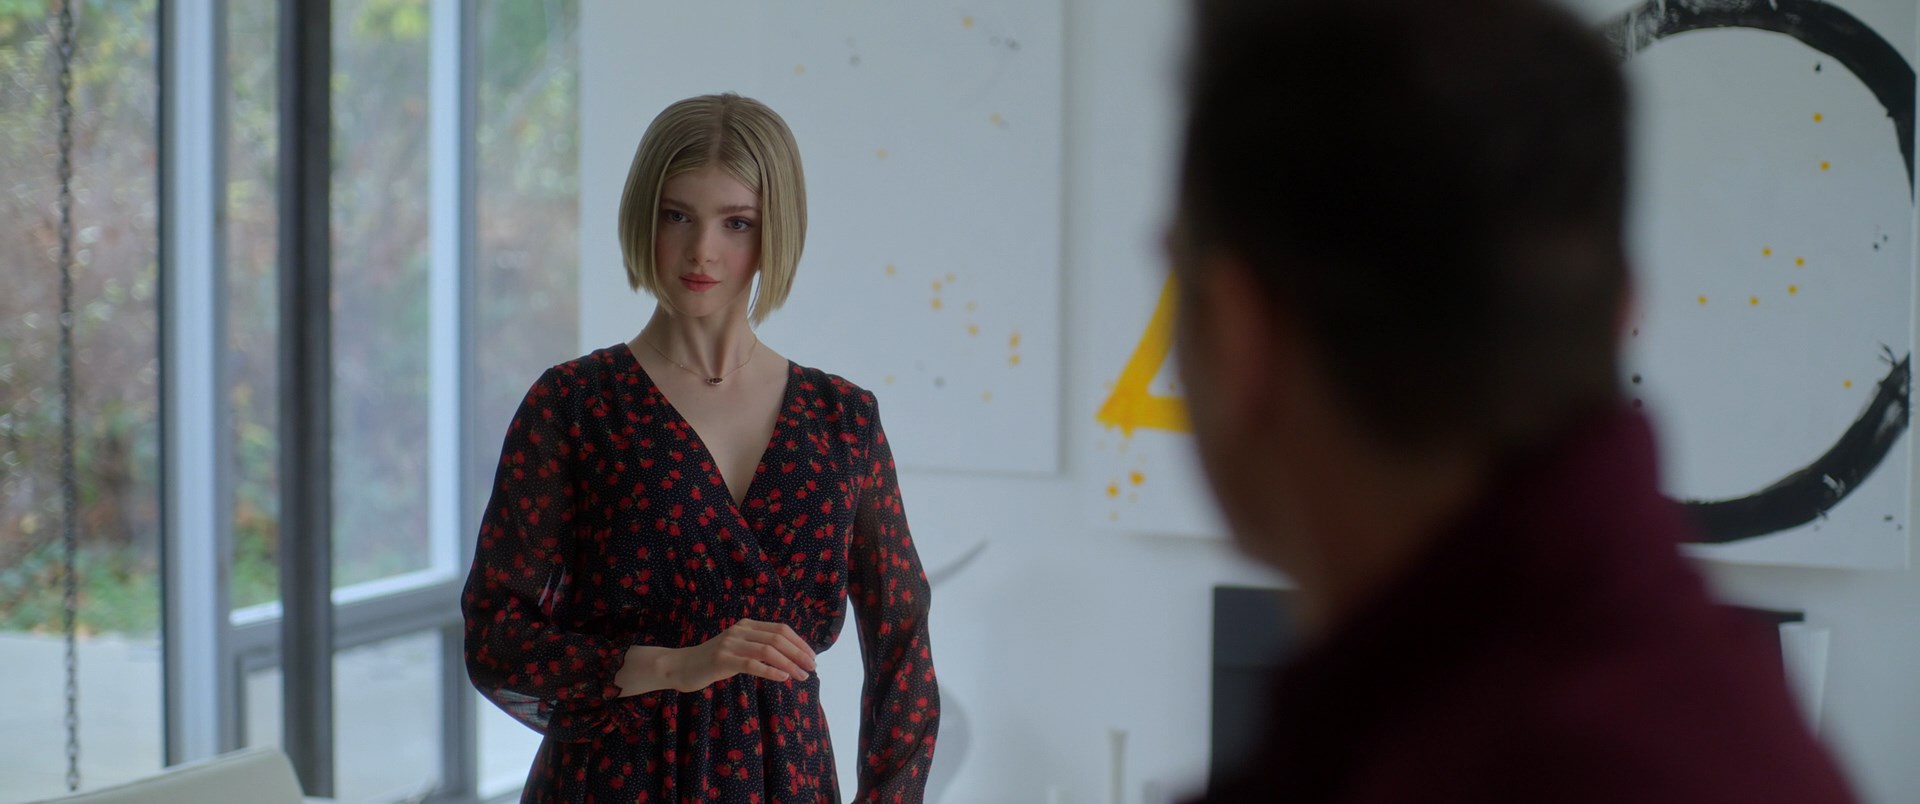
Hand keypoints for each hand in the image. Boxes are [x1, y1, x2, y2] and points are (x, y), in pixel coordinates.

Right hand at [665, 619, 817, 691]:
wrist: (681, 666)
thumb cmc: (712, 662)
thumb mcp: (738, 649)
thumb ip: (758, 649)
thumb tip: (790, 659)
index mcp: (746, 625)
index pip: (780, 629)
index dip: (799, 642)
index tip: (812, 657)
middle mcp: (740, 630)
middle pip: (778, 638)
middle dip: (799, 653)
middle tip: (812, 667)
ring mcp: (731, 644)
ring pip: (768, 650)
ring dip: (790, 664)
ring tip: (802, 676)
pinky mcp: (723, 659)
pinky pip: (752, 664)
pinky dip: (771, 670)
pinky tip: (783, 677)